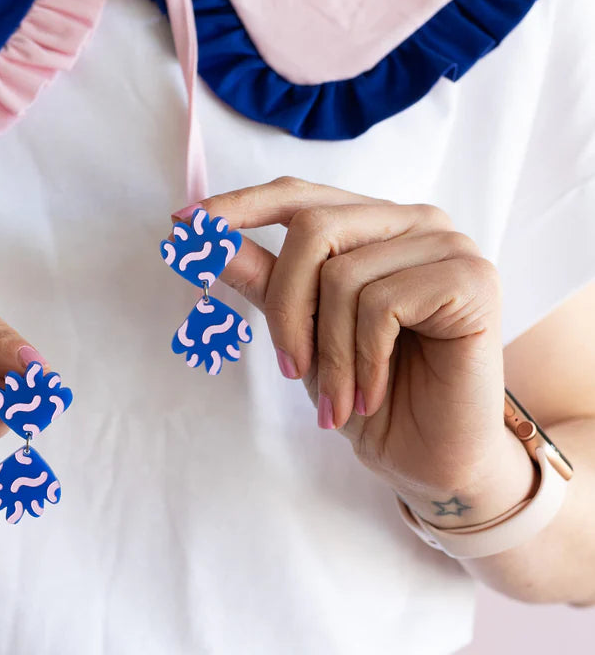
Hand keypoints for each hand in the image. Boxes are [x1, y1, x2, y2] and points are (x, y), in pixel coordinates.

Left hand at [169, 177, 513, 507]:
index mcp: (377, 224)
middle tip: (290, 371)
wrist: (428, 458)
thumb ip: (262, 278)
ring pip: (344, 275)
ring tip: (339, 400)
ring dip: (328, 354)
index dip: (239, 207)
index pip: (299, 196)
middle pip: (314, 231)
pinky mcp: (472, 279)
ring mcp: (450, 246)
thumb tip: (198, 234)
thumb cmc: (369, 392)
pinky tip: (372, 392)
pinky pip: (382, 303)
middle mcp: (416, 222)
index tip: (182, 225)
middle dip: (286, 309)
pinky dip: (364, 359)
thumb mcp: (302, 332)